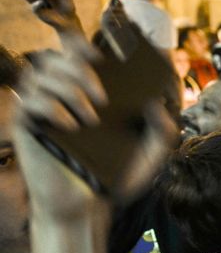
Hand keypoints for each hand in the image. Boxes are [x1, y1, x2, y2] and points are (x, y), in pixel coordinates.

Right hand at [13, 35, 175, 218]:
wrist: (88, 207)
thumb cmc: (113, 176)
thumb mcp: (148, 154)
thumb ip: (161, 130)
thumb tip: (156, 103)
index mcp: (84, 93)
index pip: (73, 55)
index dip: (80, 45)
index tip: (100, 54)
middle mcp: (58, 95)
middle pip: (56, 59)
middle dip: (80, 69)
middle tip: (103, 96)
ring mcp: (40, 110)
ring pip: (40, 76)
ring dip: (68, 89)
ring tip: (91, 118)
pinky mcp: (26, 126)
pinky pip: (29, 102)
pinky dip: (51, 107)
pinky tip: (71, 124)